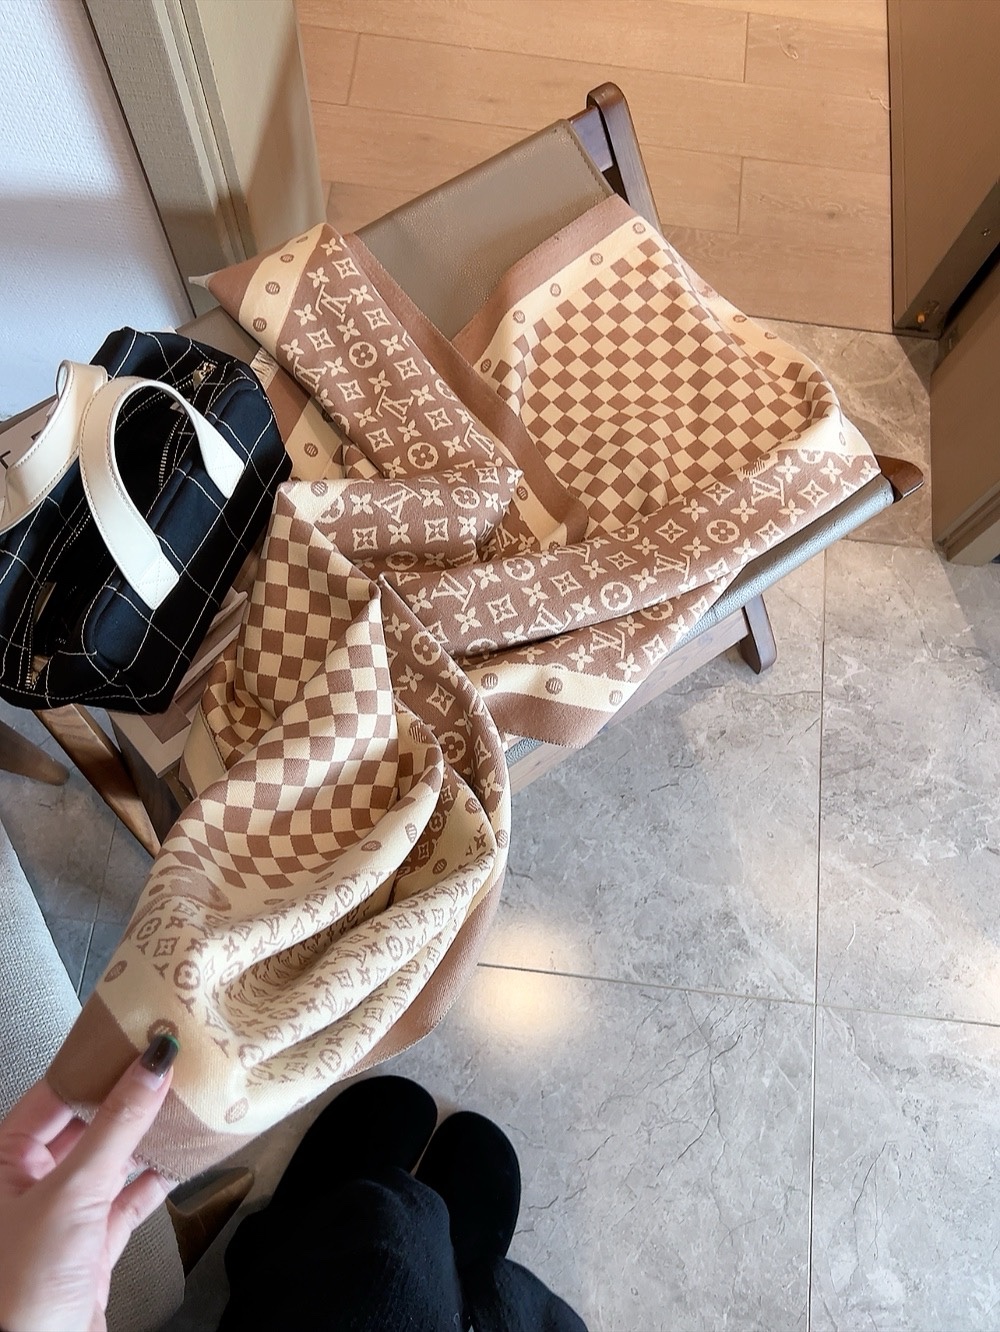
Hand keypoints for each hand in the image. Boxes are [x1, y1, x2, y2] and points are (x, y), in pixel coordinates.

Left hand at [0, 1035, 178, 1331]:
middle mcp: (27, 1184)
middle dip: (128, 1095)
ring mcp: (61, 1216)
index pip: (54, 1092)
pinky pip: (130, 1196)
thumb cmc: (19, 1296)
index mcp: (1, 1162)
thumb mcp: (72, 1192)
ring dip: (148, 1133)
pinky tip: (183, 1154)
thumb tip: (151, 1064)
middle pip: (86, 1121)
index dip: (96, 1061)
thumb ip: (117, 1125)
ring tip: (184, 1097)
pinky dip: (158, 1176)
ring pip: (112, 1158)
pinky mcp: (92, 1246)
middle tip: (167, 1059)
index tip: (138, 1033)